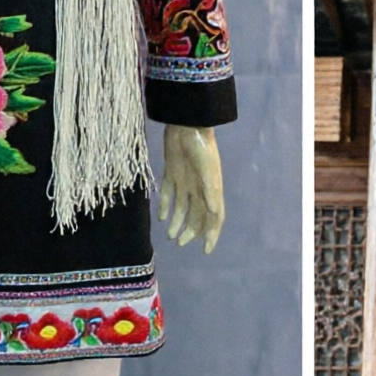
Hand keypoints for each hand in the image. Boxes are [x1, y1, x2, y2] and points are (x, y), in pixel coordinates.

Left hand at [158, 124, 224, 252]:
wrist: (187, 124)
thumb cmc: (201, 147)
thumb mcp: (208, 171)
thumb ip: (211, 192)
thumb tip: (215, 213)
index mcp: (211, 190)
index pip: (213, 218)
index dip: (211, 235)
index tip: (205, 251)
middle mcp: (199, 188)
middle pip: (197, 216)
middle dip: (190, 232)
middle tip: (179, 243)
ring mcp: (185, 180)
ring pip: (182, 208)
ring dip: (177, 222)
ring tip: (170, 236)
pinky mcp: (171, 172)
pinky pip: (169, 194)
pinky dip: (165, 206)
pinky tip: (161, 217)